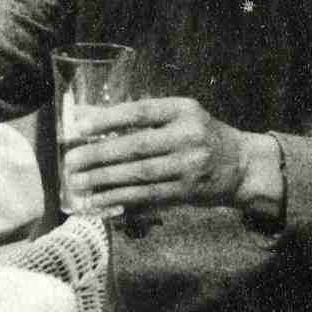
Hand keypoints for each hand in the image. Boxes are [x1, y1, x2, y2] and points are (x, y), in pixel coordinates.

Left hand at [62, 96, 253, 215]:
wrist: (240, 165)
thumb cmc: (199, 135)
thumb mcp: (176, 115)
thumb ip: (137, 116)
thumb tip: (86, 114)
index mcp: (183, 110)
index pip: (141, 112)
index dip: (109, 119)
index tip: (80, 127)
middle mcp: (188, 136)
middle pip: (137, 146)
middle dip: (99, 155)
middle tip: (71, 162)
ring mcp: (189, 166)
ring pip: (139, 175)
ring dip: (104, 181)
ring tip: (78, 183)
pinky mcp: (187, 191)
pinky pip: (147, 196)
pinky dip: (120, 199)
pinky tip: (98, 201)